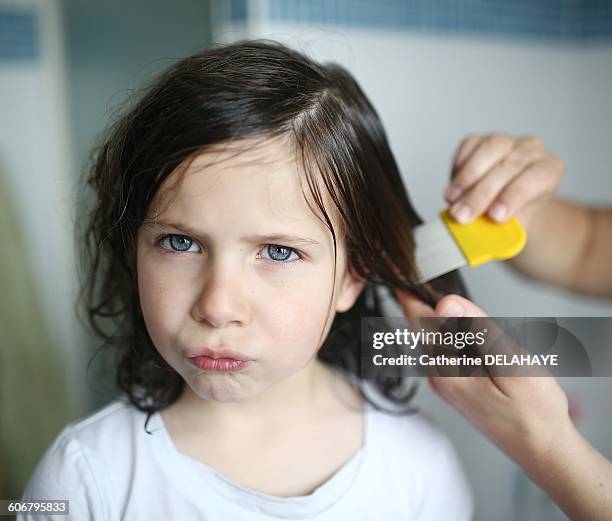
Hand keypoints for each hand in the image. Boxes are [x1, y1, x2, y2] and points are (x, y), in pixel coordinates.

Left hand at [394, 289, 575, 484]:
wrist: (543, 450)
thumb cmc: (534, 411)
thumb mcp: (511, 363)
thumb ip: (477, 330)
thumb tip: (445, 302)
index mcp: (446, 368)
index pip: (417, 320)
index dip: (408, 292)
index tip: (400, 270)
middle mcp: (438, 376)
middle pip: (424, 328)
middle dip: (427, 302)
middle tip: (431, 278)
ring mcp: (445, 383)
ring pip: (436, 339)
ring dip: (444, 320)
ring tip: (458, 305)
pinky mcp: (454, 386)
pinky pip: (447, 352)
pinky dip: (454, 336)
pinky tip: (474, 336)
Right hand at [445, 133, 563, 224]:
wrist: (505, 204)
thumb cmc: (514, 215)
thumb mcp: (516, 226)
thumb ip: (503, 226)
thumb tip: (480, 230)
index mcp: (549, 170)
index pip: (535, 179)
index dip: (514, 197)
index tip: (494, 216)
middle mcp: (531, 150)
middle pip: (509, 166)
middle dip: (481, 194)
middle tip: (462, 215)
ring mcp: (506, 141)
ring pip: (489, 150)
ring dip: (467, 178)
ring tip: (452, 200)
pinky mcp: (481, 140)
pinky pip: (469, 146)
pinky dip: (458, 168)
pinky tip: (453, 188)